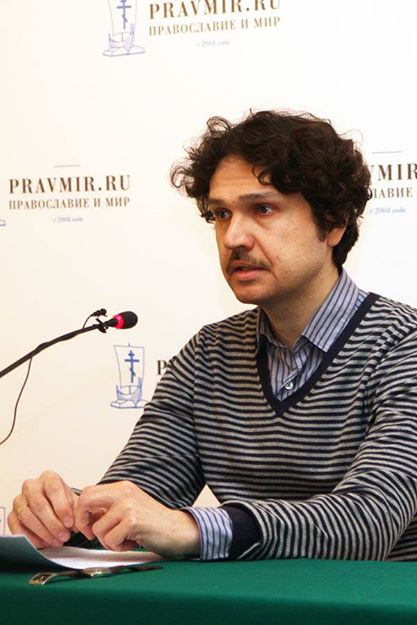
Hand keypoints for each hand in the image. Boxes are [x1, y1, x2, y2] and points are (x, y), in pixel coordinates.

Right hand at [8, 470, 78, 547]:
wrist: (53, 505)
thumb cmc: (62, 501)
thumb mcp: (74, 501)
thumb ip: (77, 509)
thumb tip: (79, 523)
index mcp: (49, 478)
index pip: (54, 489)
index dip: (62, 507)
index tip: (69, 522)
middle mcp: (32, 486)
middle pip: (39, 504)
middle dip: (53, 524)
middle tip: (64, 535)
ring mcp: (20, 500)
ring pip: (28, 517)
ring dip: (44, 532)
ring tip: (56, 540)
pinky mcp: (13, 514)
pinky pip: (18, 528)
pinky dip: (31, 538)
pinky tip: (44, 542)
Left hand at [75, 481, 200, 558]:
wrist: (178, 530)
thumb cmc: (152, 523)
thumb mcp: (128, 507)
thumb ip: (108, 508)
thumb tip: (82, 516)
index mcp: (121, 487)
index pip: (88, 492)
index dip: (81, 512)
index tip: (87, 526)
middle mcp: (124, 491)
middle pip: (85, 501)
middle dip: (82, 522)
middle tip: (91, 534)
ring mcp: (128, 505)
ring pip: (97, 528)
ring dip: (107, 541)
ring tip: (124, 539)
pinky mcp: (133, 521)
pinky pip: (110, 540)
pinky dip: (118, 547)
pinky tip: (132, 542)